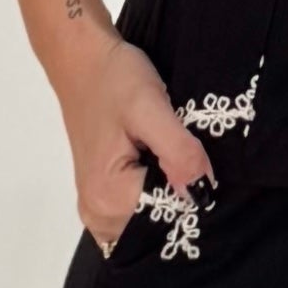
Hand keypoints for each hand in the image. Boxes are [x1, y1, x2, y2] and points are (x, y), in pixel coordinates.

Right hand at [53, 13, 214, 253]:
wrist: (83, 60)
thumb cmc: (114, 79)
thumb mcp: (152, 108)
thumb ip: (180, 153)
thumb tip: (202, 193)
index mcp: (109, 199)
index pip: (173, 221)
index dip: (197, 197)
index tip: (204, 168)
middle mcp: (98, 214)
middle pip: (162, 226)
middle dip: (184, 199)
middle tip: (191, 158)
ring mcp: (98, 209)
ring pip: (155, 219)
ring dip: (173, 195)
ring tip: (178, 158)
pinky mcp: (102, 197)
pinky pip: (142, 210)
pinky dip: (159, 192)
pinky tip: (165, 164)